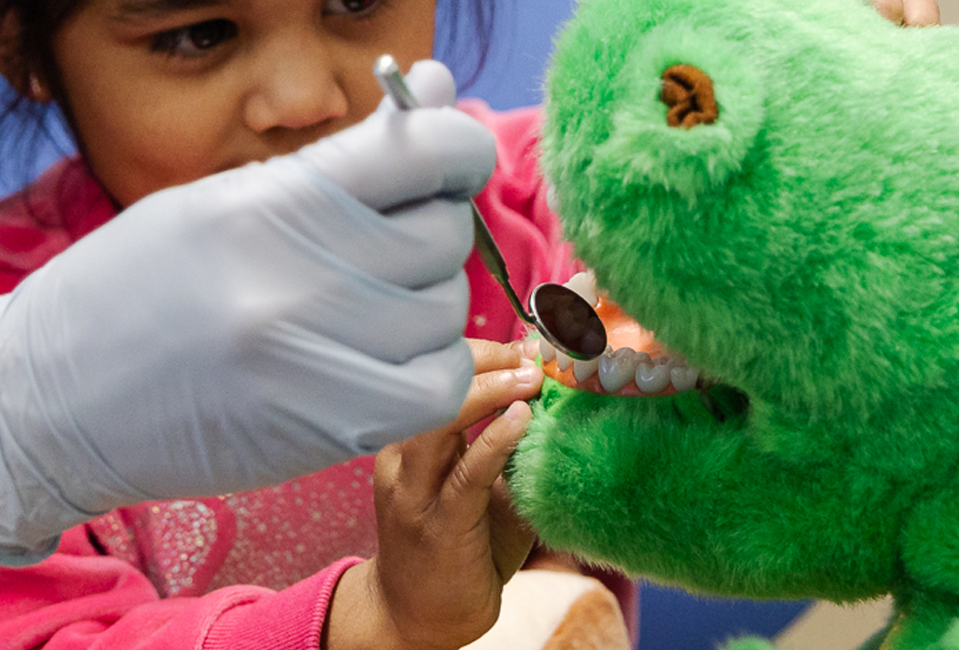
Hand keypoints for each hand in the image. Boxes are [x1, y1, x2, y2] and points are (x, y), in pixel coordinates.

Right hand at [0, 61, 498, 564]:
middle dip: (428, 227)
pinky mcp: (324, 429)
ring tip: (359, 305)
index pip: (423, 151)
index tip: (448, 157)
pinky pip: (437, 387)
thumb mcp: (219, 199)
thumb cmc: (131, 291)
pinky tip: (382, 358)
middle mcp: (292, 280)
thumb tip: (435, 87)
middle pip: (441, 232)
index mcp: (264, 203)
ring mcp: (312, 361)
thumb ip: (338, 157)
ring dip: (421, 303)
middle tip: (379, 242)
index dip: (456, 145)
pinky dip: (427, 369)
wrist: (49, 404)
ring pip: (444, 309)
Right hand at [328, 339, 544, 649]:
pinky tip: (523, 418)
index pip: (434, 380)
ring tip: (531, 374)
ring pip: (440, 420)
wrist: (417, 617)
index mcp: (407, 443)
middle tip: (530, 349)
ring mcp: (416, 492)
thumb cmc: (456, 550)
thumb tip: (555, 402)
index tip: (526, 340)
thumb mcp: (480, 491)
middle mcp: (402, 460)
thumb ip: (506, 450)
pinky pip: (467, 473)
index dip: (478, 353)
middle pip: (430, 387)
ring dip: (489, 390)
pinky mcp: (440, 524)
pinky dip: (496, 439)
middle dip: (482, 359)